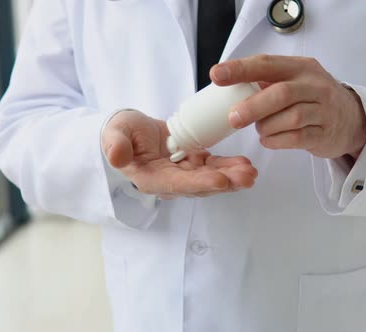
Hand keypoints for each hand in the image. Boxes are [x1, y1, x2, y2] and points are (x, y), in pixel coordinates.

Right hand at [102, 110, 257, 198]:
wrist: (129, 130)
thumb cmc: (120, 132)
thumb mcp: (114, 134)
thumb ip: (116, 145)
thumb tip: (116, 156)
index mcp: (152, 179)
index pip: (178, 184)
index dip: (200, 183)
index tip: (221, 181)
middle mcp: (171, 181)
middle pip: (201, 185)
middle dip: (225, 182)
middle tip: (247, 178)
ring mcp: (184, 173)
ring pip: (211, 177)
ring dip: (232, 176)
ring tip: (251, 171)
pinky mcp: (193, 163)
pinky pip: (214, 165)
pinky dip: (229, 165)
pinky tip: (245, 163)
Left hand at [210, 55, 365, 159]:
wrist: (351, 119)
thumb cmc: (310, 98)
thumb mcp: (292, 81)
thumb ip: (264, 82)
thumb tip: (224, 86)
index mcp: (299, 67)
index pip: (267, 64)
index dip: (240, 69)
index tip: (216, 75)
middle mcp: (314, 85)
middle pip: (281, 93)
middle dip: (253, 106)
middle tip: (233, 118)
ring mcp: (323, 110)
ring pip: (290, 118)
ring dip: (267, 126)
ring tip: (260, 129)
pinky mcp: (324, 133)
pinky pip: (297, 138)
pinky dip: (277, 140)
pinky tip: (269, 140)